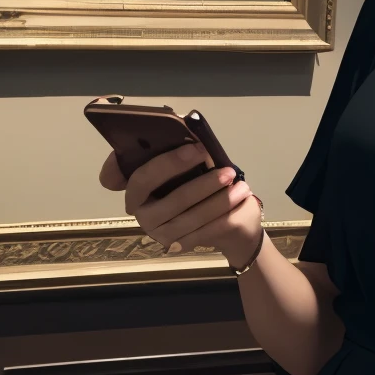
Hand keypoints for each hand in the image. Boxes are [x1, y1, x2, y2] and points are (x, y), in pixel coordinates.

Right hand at [100, 145, 262, 265]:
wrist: (197, 212)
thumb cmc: (182, 177)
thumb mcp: (177, 161)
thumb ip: (175, 148)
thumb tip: (194, 129)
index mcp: (134, 188)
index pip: (133, 177)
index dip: (165, 163)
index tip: (196, 149)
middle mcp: (141, 212)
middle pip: (173, 198)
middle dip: (204, 184)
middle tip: (228, 171)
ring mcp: (158, 231)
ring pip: (191, 218)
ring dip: (219, 201)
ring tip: (241, 186)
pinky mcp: (176, 244)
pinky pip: (203, 232)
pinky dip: (223, 216)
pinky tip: (239, 201)